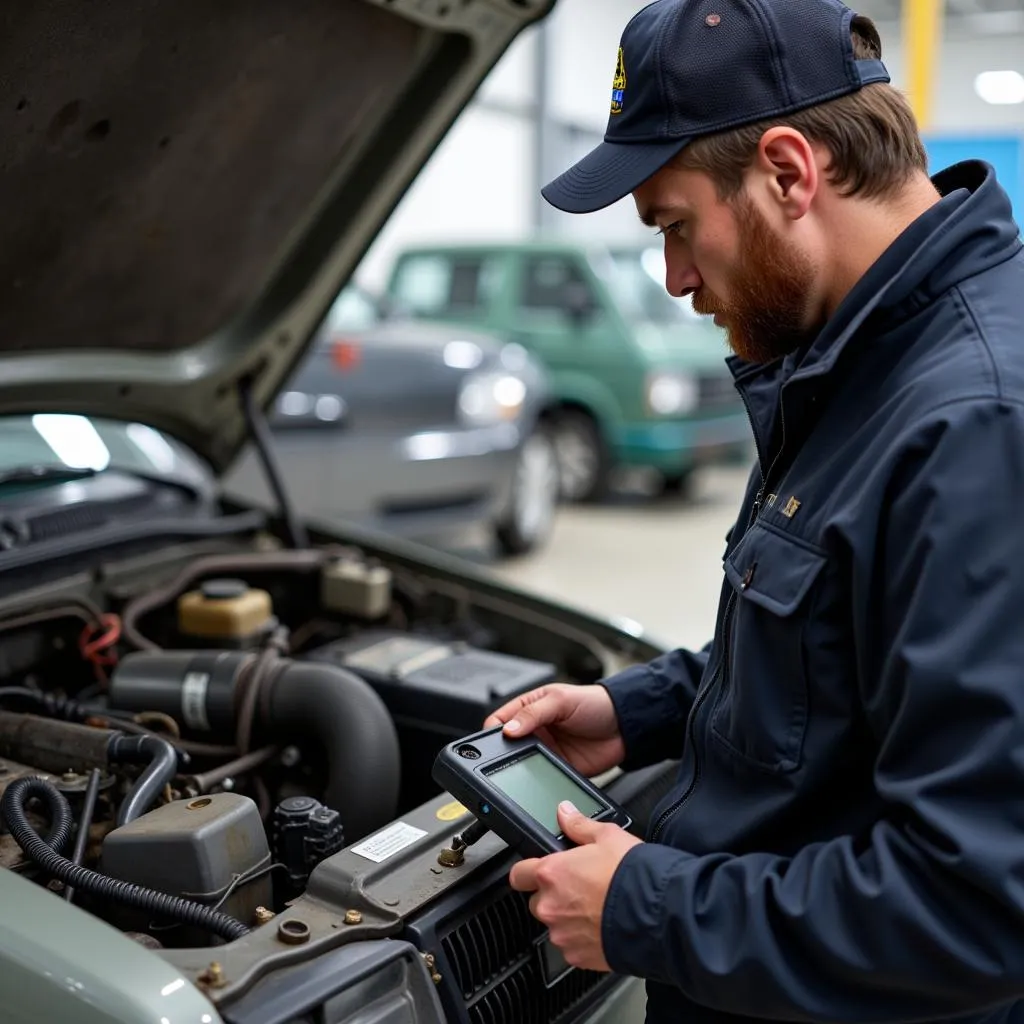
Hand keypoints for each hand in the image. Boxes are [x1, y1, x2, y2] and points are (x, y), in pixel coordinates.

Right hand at [483, 683, 624, 776]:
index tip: (491, 742)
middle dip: (503, 755)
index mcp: (528, 709)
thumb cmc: (595, 703)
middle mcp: (534, 731)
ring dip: (520, 770)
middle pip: (506, 747)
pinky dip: (538, 783)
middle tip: (504, 761)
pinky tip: (539, 782)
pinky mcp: (558, 769)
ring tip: (524, 771)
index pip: (499, 721)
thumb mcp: (561, 700)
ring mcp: (545, 751)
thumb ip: (533, 713)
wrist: (625, 726)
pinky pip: (541, 779)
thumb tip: (508, 729)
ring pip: (522, 765)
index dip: (492, 732)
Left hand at [509, 801, 641, 971]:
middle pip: (538, 901)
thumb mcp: (608, 836)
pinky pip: (572, 946)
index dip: (527, 872)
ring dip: (569, 918)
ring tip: (597, 908)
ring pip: (556, 924)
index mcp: (552, 874)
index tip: (535, 872)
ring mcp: (562, 934)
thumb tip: (565, 812)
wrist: (657, 915)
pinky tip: (603, 926)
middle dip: (555, 895)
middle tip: (581, 888)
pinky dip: (583, 938)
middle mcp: (551, 906)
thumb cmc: (632, 877)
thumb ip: (579, 825)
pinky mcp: (577, 957)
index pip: (519, 874)